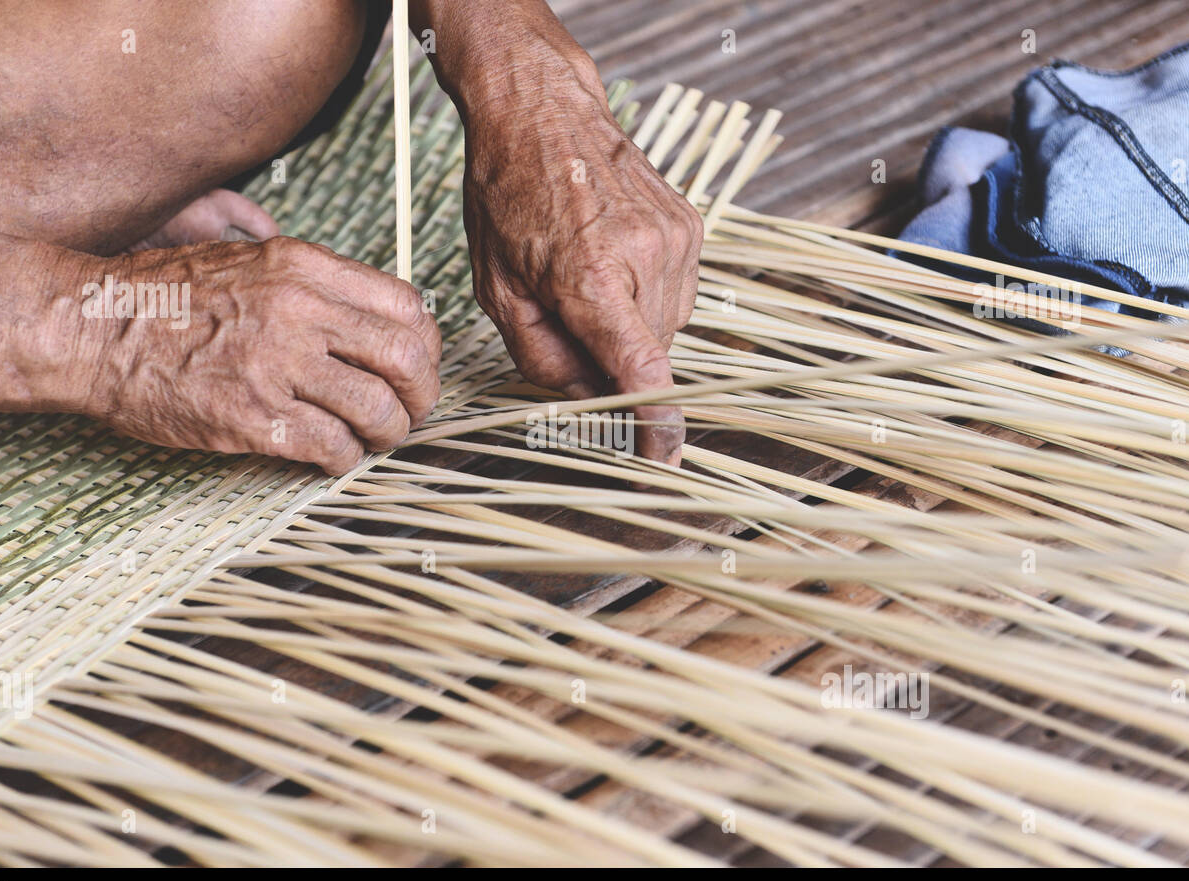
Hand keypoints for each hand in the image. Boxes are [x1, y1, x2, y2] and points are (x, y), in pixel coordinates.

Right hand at [79, 236, 439, 473]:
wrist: (93, 328)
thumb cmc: (169, 297)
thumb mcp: (247, 256)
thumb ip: (313, 280)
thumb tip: (376, 312)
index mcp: (304, 267)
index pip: (407, 306)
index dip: (425, 346)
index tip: (416, 367)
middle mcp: (300, 310)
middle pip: (407, 359)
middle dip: (422, 396)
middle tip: (411, 412)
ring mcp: (278, 364)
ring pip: (378, 409)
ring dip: (388, 433)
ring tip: (374, 439)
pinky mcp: (254, 417)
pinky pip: (333, 447)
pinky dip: (344, 460)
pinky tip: (332, 457)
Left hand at [460, 54, 703, 464]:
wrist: (542, 111)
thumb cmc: (507, 197)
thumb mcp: (498, 290)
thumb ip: (542, 358)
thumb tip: (588, 398)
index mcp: (591, 278)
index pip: (642, 371)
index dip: (657, 426)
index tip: (663, 461)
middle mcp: (646, 259)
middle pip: (647, 355)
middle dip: (612, 360)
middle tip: (566, 319)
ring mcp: (676, 240)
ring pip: (666, 328)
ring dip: (630, 327)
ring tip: (586, 276)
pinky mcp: (691, 226)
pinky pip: (677, 294)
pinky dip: (645, 297)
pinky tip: (609, 259)